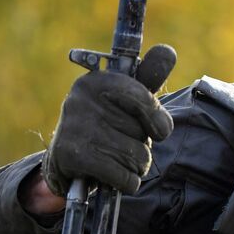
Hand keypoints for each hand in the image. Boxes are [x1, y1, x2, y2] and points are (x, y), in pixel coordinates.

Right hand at [43, 43, 177, 195]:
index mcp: (98, 79)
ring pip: (138, 158)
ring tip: (113, 158)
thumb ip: (149, 77)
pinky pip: (125, 177)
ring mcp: (75, 126)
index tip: (157, 129)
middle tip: (118, 143)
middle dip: (140, 146)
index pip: (146, 100)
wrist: (66, 163)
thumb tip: (167, 51)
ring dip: (134, 166)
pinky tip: (110, 175)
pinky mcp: (72, 156)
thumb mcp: (127, 99)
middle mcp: (82, 98)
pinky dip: (126, 182)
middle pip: (144, 134)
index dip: (157, 121)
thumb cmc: (106, 127)